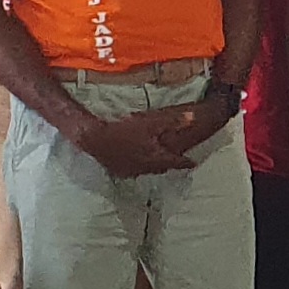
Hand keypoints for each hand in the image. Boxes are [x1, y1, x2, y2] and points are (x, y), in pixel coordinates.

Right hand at [74, 109, 205, 178]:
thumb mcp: (151, 123)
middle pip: (162, 167)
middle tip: (177, 162)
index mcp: (155, 157)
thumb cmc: (124, 131)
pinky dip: (139, 166)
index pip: (176, 161)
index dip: (185, 162)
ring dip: (154, 165)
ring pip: (148, 169)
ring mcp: (131, 169)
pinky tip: (136, 161)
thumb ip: (173, 122)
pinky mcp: (119, 169)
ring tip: (158, 161)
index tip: (193, 163)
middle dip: (170, 164)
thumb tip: (193, 118)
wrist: (96, 139)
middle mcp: (145, 166)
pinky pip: (134, 169)